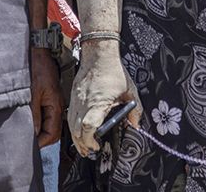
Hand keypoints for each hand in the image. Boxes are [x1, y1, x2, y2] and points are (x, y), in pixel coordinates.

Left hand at [30, 47, 62, 146]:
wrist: (38, 50)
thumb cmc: (36, 67)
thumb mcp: (32, 93)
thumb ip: (33, 114)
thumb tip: (33, 133)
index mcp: (56, 106)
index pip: (53, 134)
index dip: (41, 142)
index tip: (29, 146)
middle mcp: (56, 105)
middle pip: (52, 131)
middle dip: (40, 139)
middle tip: (25, 142)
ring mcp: (52, 101)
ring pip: (47, 123)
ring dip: (37, 129)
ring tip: (24, 131)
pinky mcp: (46, 97)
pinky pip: (44, 114)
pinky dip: (36, 120)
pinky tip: (26, 119)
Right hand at [67, 38, 137, 155]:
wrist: (98, 53)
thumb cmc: (113, 70)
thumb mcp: (130, 91)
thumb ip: (135, 110)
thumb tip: (135, 124)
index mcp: (98, 102)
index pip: (89, 126)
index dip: (91, 139)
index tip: (96, 146)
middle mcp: (84, 103)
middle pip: (77, 130)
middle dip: (82, 144)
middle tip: (89, 151)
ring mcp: (76, 99)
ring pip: (70, 124)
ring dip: (76, 137)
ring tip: (83, 146)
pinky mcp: (73, 96)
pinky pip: (69, 115)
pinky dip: (73, 125)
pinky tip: (78, 129)